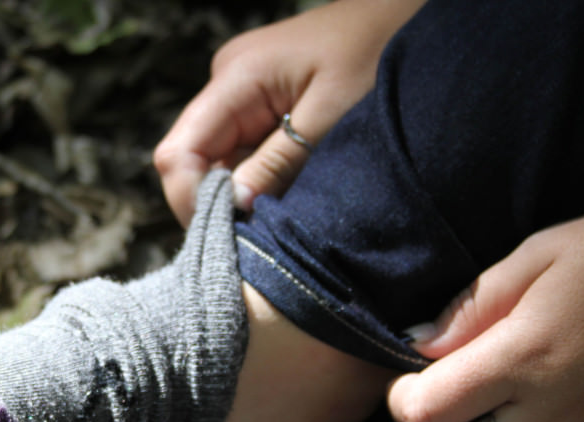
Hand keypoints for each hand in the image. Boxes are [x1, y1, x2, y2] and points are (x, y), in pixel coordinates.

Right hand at [154, 0, 426, 225]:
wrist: (405, 15)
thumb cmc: (379, 51)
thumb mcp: (332, 115)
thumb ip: (279, 161)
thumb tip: (236, 208)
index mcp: (236, 77)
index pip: (178, 152)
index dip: (190, 199)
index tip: (226, 236)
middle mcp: (227, 84)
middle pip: (191, 160)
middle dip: (215, 203)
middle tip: (253, 237)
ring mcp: (241, 95)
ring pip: (216, 161)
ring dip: (238, 194)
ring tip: (274, 218)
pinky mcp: (260, 105)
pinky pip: (241, 153)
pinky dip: (256, 181)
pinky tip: (283, 196)